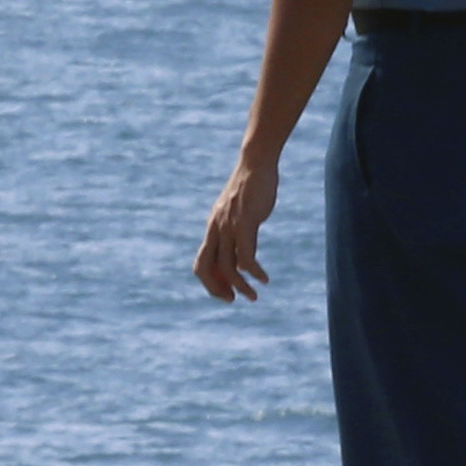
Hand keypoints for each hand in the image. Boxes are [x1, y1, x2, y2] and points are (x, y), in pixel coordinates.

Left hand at [194, 155, 278, 301]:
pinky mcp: (245, 222)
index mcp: (212, 229)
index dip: (209, 283)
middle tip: (233, 300)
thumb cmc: (250, 191)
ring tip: (254, 296)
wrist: (255, 165)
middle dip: (216, 289)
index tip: (226, 293)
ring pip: (228, 266)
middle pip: (205, 268)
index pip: (201, 263)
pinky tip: (264, 279)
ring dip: (240, 286)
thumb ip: (236, 238)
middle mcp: (216, 230)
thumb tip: (241, 264)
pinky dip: (254, 272)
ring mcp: (229, 226)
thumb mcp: (239, 217)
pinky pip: (246, 255)